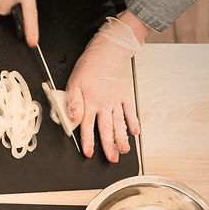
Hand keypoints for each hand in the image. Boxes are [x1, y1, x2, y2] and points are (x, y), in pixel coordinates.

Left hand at [66, 17, 142, 161]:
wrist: (109, 50)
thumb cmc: (90, 65)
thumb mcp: (74, 83)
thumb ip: (73, 104)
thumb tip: (73, 120)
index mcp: (90, 102)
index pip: (87, 126)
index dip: (87, 141)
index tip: (88, 153)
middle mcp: (104, 104)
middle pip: (106, 129)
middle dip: (108, 146)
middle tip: (112, 159)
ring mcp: (117, 100)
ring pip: (119, 123)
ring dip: (122, 139)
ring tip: (124, 151)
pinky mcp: (125, 94)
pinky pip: (130, 111)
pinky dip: (133, 122)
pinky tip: (135, 132)